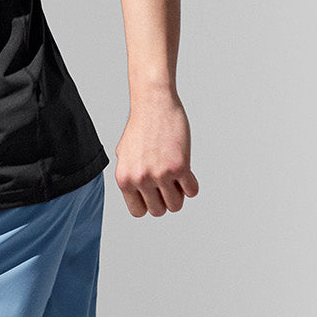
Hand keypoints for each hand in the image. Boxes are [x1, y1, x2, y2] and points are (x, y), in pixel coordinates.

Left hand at [114, 92, 198, 216]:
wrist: (153, 104)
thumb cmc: (140, 127)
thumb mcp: (124, 156)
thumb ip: (129, 178)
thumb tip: (139, 197)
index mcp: (124, 179)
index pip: (138, 211)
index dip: (148, 204)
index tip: (154, 194)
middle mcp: (141, 179)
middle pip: (158, 211)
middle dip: (165, 200)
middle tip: (168, 184)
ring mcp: (160, 174)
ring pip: (176, 205)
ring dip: (179, 195)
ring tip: (176, 179)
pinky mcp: (180, 166)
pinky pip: (191, 190)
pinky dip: (191, 185)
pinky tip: (187, 172)